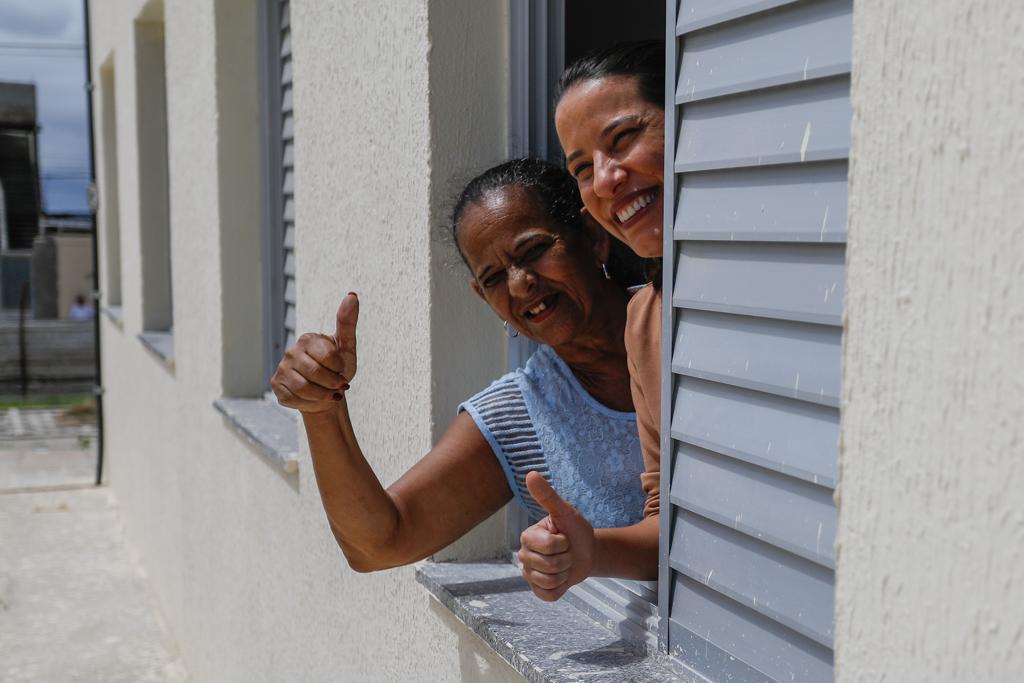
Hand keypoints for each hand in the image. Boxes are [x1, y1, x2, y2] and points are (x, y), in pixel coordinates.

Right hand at [271, 293, 358, 413]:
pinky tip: (312, 398)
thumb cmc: (338, 369)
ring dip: (322, 395)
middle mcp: (291, 351)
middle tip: (337, 385)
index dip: (339, 368)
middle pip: (317, 374)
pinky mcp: (276, 386)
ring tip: (327, 393)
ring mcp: (282, 368)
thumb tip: (352, 294)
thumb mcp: (347, 347)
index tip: (340, 370)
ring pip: (304, 389)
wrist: (326, 394)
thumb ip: (348, 322)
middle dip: (332, 384)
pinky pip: (294, 399)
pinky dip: (309, 403)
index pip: (329, 356)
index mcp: (308, 339)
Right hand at [518, 471, 594, 601]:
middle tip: (567, 551)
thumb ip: (547, 495)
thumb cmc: (575, 529)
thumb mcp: (565, 511)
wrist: (587, 551)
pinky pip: (549, 595)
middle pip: (549, 566)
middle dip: (566, 559)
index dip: (563, 543)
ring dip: (564, 573)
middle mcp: (524, 556)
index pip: (548, 546)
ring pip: (548, 581)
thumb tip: (531, 474)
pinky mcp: (538, 590)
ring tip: (565, 564)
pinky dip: (561, 588)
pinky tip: (562, 578)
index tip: (564, 537)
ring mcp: (530, 575)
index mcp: (528, 537)